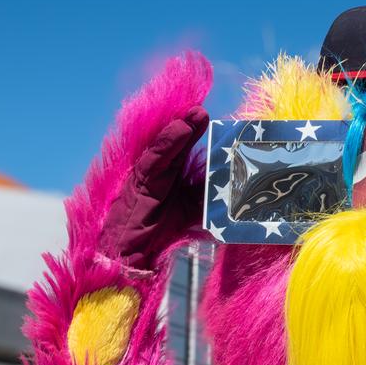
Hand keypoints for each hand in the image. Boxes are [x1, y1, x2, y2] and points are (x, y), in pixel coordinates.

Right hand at [98, 103, 208, 271]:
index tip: (211, 118)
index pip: (183, 149)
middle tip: (205, 110)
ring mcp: (145, 175)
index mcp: (167, 174)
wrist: (130, 253)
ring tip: (197, 113)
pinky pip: (154, 161)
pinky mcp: (139, 184)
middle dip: (191, 125)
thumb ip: (208, 198)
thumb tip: (235, 192)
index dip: (195, 132)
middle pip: (176, 143)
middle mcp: (156, 170)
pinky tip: (181, 130)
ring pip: (166, 148)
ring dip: (182, 129)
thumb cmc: (158, 229)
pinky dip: (168, 144)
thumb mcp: (192, 211)